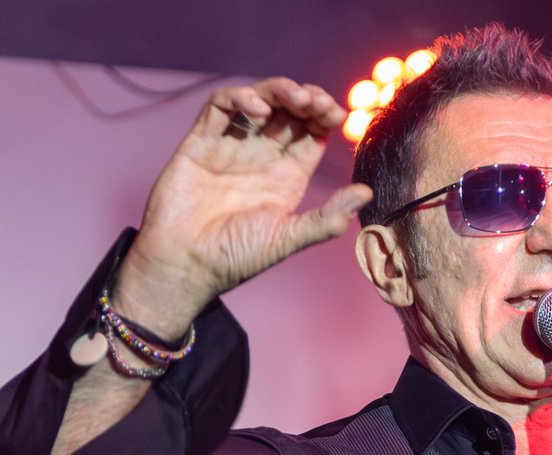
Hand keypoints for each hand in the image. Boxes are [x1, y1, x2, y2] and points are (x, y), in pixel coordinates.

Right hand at [114, 77, 373, 335]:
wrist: (184, 265)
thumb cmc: (234, 258)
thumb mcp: (287, 239)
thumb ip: (326, 218)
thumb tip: (366, 192)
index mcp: (286, 178)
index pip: (312, 134)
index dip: (324, 116)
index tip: (335, 114)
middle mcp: (261, 158)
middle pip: (289, 113)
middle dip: (305, 99)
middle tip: (315, 102)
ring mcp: (231, 147)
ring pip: (259, 102)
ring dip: (278, 91)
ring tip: (294, 97)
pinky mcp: (201, 142)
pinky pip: (221, 107)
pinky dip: (240, 98)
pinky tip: (258, 110)